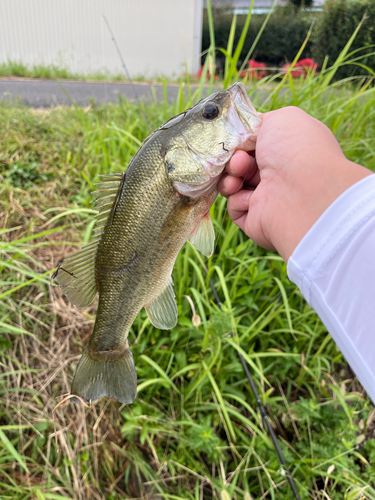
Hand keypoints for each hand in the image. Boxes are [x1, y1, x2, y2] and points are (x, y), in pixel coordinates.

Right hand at [219, 107, 371, 260]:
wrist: (302, 192)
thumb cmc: (296, 150)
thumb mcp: (282, 119)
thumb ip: (260, 122)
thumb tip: (245, 134)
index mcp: (287, 150)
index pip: (254, 143)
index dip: (240, 140)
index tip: (236, 139)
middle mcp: (280, 174)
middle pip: (240, 163)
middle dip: (234, 158)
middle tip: (239, 160)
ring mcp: (269, 198)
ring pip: (233, 184)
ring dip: (230, 177)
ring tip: (238, 176)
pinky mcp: (257, 219)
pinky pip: (235, 207)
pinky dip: (237, 199)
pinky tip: (249, 198)